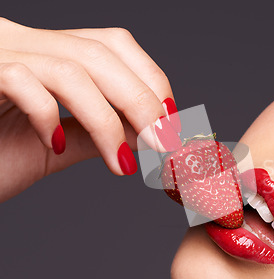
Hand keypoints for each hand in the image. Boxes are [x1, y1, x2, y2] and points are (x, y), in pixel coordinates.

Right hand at [0, 18, 180, 201]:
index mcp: (48, 54)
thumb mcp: (55, 145)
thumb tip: (143, 133)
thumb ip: (95, 133)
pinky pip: (22, 81)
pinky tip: (56, 144)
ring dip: (108, 119)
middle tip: (163, 143)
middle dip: (142, 100)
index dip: (150, 79)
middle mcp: (24, 42)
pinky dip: (49, 115)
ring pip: (71, 68)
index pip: (113, 44)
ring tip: (124, 161)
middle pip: (101, 52)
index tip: (171, 121)